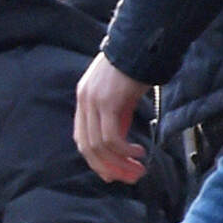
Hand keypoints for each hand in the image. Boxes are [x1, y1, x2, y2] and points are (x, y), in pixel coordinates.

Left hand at [74, 53, 154, 183]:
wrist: (141, 43)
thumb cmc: (135, 69)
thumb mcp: (121, 96)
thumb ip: (117, 118)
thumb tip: (118, 144)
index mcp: (84, 100)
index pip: (82, 138)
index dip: (95, 160)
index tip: (113, 174)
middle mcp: (84, 101)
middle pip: (88, 147)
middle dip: (108, 168)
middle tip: (130, 178)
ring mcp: (94, 101)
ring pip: (99, 145)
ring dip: (119, 163)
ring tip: (138, 169)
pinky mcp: (108, 101)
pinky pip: (110, 136)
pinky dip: (123, 151)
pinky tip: (138, 153)